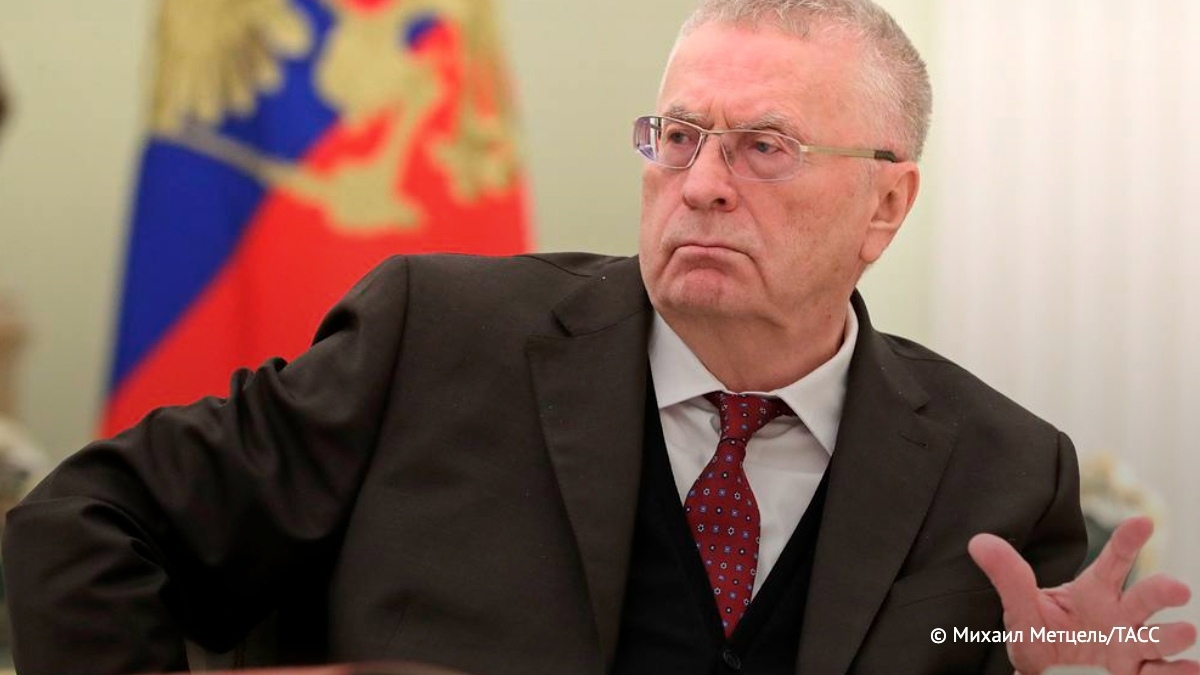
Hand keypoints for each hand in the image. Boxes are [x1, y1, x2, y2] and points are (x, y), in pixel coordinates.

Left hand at [969, 516, 1197, 674]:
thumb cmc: (1039, 637)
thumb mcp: (1021, 609)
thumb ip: (1008, 576)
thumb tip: (978, 541)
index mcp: (1094, 593)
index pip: (1113, 561)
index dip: (1128, 541)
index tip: (1143, 521)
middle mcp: (1120, 616)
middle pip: (1146, 598)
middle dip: (1162, 591)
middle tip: (1176, 588)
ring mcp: (1132, 648)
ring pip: (1159, 638)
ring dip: (1173, 635)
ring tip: (1184, 631)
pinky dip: (1180, 674)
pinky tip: (1192, 670)